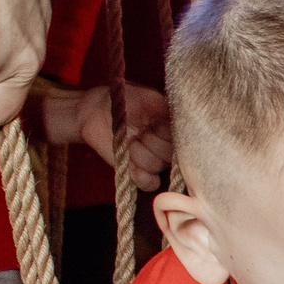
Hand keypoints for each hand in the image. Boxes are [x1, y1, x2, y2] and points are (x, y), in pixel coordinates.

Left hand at [39, 80, 172, 189]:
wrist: (98, 109)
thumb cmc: (124, 100)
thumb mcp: (150, 99)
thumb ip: (169, 110)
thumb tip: (184, 120)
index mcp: (175, 129)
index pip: (185, 142)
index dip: (168, 135)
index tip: (155, 124)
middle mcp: (168, 147)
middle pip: (171, 157)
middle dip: (153, 143)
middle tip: (140, 132)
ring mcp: (154, 161)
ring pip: (157, 167)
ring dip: (140, 154)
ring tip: (130, 141)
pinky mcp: (139, 173)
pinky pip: (149, 184)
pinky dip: (141, 176)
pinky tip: (129, 163)